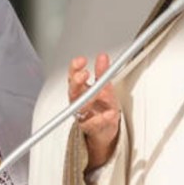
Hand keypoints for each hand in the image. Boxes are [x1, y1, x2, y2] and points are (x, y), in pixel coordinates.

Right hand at [68, 54, 120, 168]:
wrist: (104, 128)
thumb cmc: (101, 106)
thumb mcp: (105, 87)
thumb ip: (102, 72)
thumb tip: (102, 57)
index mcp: (80, 90)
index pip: (73, 76)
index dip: (75, 68)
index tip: (81, 61)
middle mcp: (78, 102)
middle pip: (73, 91)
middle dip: (77, 82)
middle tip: (84, 75)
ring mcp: (82, 115)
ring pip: (80, 107)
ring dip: (88, 99)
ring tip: (98, 92)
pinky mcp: (90, 127)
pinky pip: (94, 123)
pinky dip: (102, 118)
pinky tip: (110, 113)